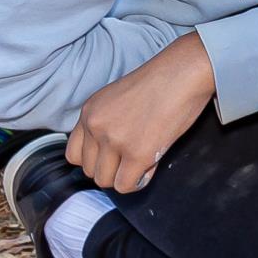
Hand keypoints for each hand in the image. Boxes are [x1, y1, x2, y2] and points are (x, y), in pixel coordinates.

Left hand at [67, 34, 215, 192]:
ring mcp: (115, 140)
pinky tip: (151, 167)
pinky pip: (126, 184)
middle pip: (90, 170)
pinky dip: (138, 182)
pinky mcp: (137, 153)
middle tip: (133, 160)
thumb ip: (107, 122)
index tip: (112, 157)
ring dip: (124, 177)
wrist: (183, 73)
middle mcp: (96, 126)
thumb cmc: (162, 82)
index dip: (95, 160)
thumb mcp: (118, 98)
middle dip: (112, 169)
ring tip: (144, 163)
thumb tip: (112, 154)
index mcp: (89, 112)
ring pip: (106, 181)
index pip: (74, 155)